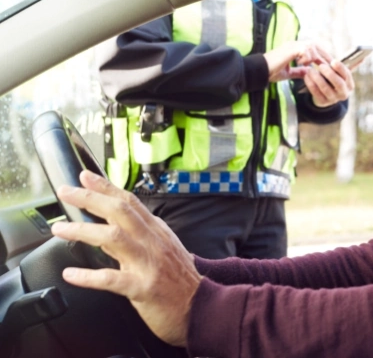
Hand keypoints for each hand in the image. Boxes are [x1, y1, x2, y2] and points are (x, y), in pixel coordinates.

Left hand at [51, 170, 200, 347]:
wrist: (201, 307)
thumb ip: (136, 237)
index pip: (130, 202)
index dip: (106, 187)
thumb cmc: (179, 281)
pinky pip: (111, 279)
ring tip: (60, 230)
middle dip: (90, 199)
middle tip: (66, 192)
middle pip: (120, 212)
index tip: (85, 176)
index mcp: (157, 232)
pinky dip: (88, 276)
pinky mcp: (143, 288)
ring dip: (83, 231)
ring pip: (113, 238)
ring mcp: (148, 264)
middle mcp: (153, 242)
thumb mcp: (162, 249)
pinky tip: (71, 274)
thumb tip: (107, 226)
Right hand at [263, 41, 331, 81]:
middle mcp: (294, 44)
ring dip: (314, 58)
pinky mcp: (291, 48)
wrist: (260, 71)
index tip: (328, 66)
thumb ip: (299, 71)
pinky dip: (306, 58)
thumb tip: (309, 73)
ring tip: (312, 66)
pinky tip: (301, 63)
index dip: (321, 56)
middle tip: (330, 66)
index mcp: (294, 49)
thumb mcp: (288, 73)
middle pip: (315, 45)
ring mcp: (292, 45)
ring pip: (311, 47)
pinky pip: (305, 51)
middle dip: (323, 55)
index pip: (312, 49)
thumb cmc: (271, 72)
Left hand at [303, 59, 354, 106]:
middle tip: (321, 66)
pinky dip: (310, 84)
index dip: (340, 68)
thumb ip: (349, 65)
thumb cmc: (334, 80)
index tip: (333, 61)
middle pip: (338, 83)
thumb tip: (363, 58)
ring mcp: (333, 99)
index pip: (347, 76)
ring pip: (325, 89)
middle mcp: (343, 93)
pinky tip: (306, 76)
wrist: (325, 96)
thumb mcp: (341, 74)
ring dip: (317, 78)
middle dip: (330, 74)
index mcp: (349, 85)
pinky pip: (316, 93)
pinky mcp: (323, 103)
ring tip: (310, 70)